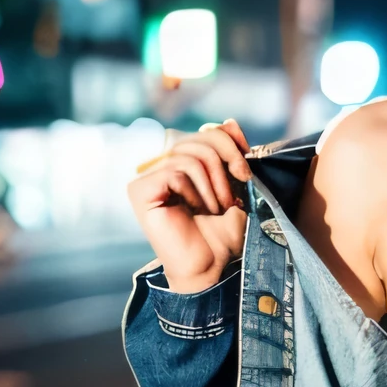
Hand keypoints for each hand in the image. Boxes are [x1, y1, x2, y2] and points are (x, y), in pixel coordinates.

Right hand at [127, 120, 251, 291]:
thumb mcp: (235, 188)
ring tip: (215, 209)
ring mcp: (150, 177)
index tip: (245, 170)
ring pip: (190, 156)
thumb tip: (229, 120)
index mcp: (185, 163)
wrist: (210, 266)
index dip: (229, 142)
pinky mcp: (140, 190)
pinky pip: (175, 172)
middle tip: (235, 193)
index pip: (206, 132)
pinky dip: (194, 192)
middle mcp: (164, 166)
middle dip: (226, 163)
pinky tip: (195, 211)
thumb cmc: (222, 235)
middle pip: (200, 139)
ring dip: (213, 185)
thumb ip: (230, 154)